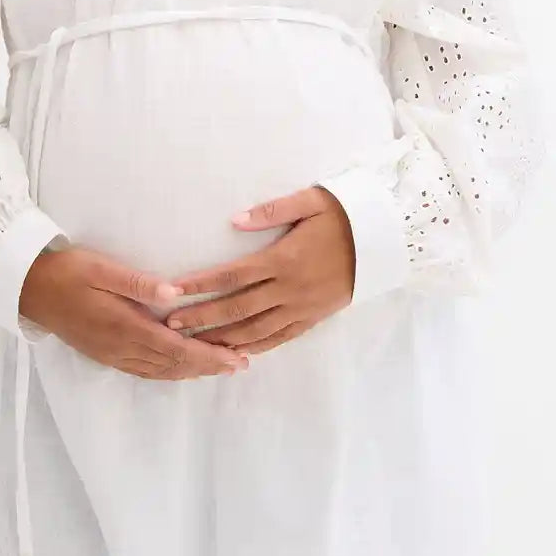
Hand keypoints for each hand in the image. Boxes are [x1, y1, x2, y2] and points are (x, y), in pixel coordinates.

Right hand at [19, 244, 250, 380]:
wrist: (28, 289)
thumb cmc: (67, 271)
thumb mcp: (102, 269)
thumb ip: (138, 283)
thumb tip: (176, 293)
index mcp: (125, 327)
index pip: (177, 348)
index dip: (209, 356)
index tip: (236, 358)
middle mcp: (121, 348)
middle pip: (174, 365)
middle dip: (209, 366)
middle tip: (241, 364)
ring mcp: (112, 354)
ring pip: (160, 371)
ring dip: (191, 371)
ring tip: (219, 367)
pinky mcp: (104, 354)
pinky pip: (144, 370)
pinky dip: (169, 371)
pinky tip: (179, 367)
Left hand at [161, 185, 355, 354]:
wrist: (385, 242)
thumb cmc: (344, 216)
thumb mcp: (310, 202)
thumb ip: (271, 211)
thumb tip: (234, 220)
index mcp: (283, 259)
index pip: (231, 276)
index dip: (199, 284)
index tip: (172, 290)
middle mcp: (289, 289)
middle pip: (236, 308)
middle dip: (201, 317)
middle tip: (170, 324)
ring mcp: (301, 307)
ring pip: (255, 330)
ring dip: (223, 337)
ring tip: (194, 344)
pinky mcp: (313, 318)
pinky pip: (280, 338)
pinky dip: (256, 347)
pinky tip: (235, 353)